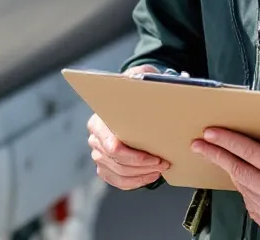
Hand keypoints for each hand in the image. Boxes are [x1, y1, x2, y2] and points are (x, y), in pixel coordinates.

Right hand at [86, 64, 171, 188]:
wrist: (130, 101)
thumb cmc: (135, 92)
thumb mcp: (139, 79)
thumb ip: (140, 77)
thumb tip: (142, 80)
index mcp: (99, 121)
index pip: (113, 147)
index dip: (137, 157)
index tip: (157, 157)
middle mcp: (95, 139)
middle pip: (117, 163)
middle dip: (143, 166)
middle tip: (163, 163)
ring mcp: (98, 154)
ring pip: (118, 174)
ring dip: (141, 175)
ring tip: (160, 170)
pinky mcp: (105, 165)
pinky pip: (117, 181)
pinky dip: (135, 182)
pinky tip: (150, 176)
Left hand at [192, 128, 259, 239]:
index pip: (250, 152)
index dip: (227, 140)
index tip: (211, 133)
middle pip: (238, 170)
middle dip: (215, 155)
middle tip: (199, 145)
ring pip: (243, 189)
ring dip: (231, 173)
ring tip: (222, 160)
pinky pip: (252, 206)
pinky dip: (246, 192)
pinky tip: (246, 183)